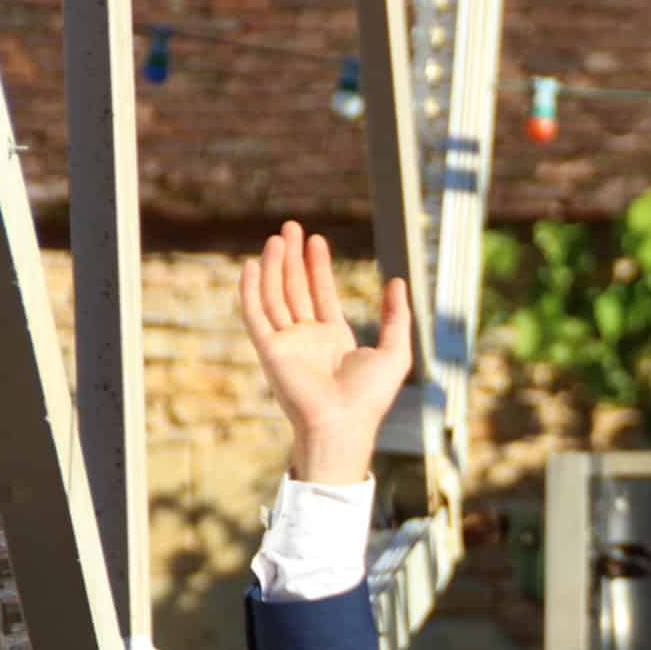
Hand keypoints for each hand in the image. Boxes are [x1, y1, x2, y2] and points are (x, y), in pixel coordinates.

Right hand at [239, 221, 413, 484]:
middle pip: (296, 289)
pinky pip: (255, 315)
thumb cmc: (370, 397)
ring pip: (276, 296)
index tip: (317, 240)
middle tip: (292, 227)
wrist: (343, 422)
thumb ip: (397, 317)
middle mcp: (307, 339)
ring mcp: (286, 343)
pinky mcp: (268, 350)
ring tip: (279, 238)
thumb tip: (399, 282)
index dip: (318, 267)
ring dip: (276, 266)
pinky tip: (254, 265)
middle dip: (293, 258)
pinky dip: (251, 290)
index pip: (322, 294)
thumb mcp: (395, 352)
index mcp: (333, 339)